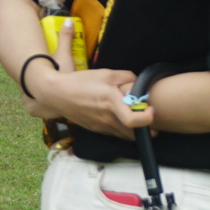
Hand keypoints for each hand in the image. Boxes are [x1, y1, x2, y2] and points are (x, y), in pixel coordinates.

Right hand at [27, 21, 142, 137]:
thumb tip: (138, 84)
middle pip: (134, 134)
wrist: (57, 94)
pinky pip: (115, 134)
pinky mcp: (96, 129)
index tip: (151, 110)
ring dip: (135, 132)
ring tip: (139, 121)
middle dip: (147, 130)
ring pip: (125, 136)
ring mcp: (101, 126)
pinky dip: (123, 130)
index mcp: (111, 103)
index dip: (147, 118)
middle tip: (153, 121)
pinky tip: (122, 121)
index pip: (134, 120)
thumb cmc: (81, 82)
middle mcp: (107, 118)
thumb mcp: (106, 73)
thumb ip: (126, 77)